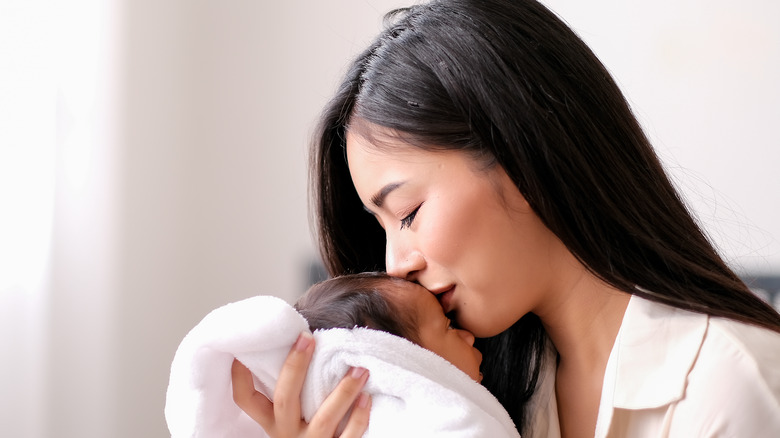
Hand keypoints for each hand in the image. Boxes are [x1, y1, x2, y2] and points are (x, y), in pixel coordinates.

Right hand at [231, 332, 371, 436]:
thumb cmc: (309, 430)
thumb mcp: (292, 416)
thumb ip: (294, 388)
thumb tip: (302, 339)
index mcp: (272, 421)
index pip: (246, 399)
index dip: (240, 375)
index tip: (244, 348)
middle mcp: (287, 433)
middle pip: (285, 400)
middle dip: (295, 367)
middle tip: (307, 338)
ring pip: (323, 419)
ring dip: (343, 392)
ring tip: (359, 370)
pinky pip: (348, 437)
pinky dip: (358, 417)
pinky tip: (367, 397)